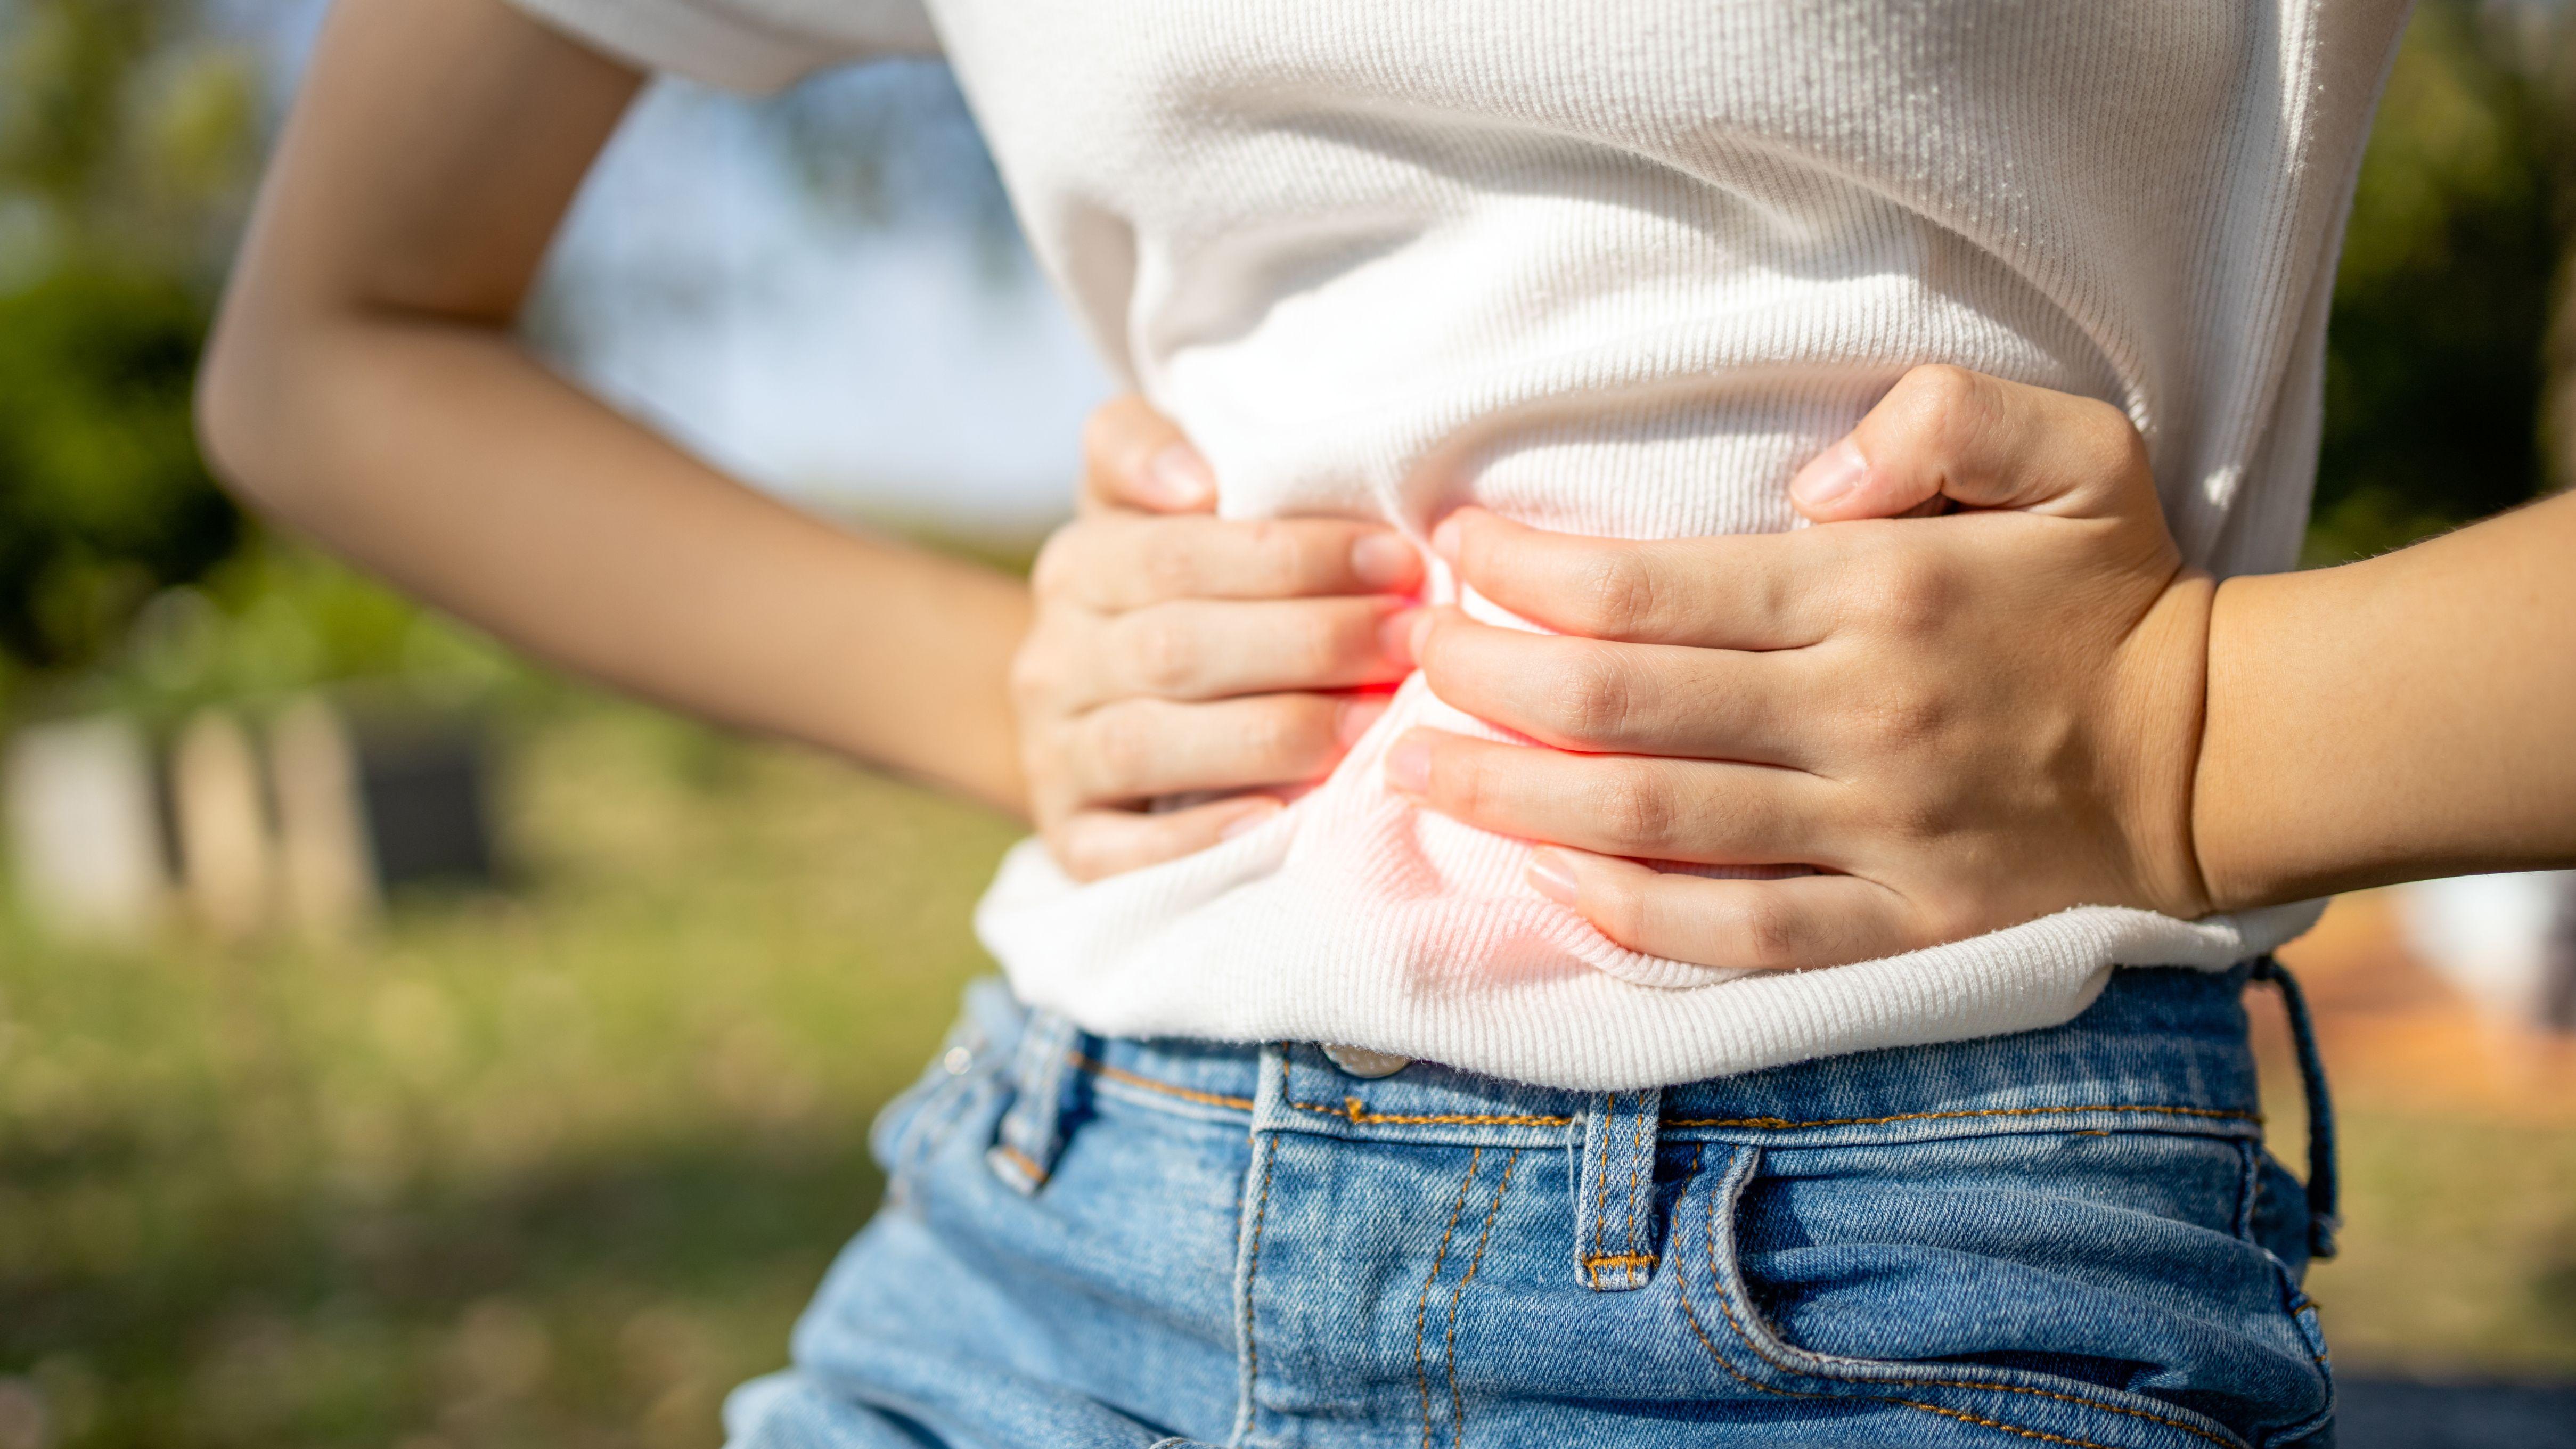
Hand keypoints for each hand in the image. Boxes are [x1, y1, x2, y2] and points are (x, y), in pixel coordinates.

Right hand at [1016, 397, 1423, 879]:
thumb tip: (1195, 480)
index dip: (1293, 556)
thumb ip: (1148, 450)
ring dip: (1273, 732)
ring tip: (1372, 725)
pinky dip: (1201, 836)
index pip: (1179, 550)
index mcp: (1078, 564)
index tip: (1397, 560)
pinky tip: (1279, 820)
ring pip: (1149, 741)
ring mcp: (1052, 755)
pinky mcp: (1070, 842)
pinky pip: (1123, 850)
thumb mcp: (1146, 508)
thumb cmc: (1166, 597)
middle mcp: (1051, 659)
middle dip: (1309, 642)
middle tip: (1408, 643)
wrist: (1093, 721)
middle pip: (1176, 646)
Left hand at [1388, 365, 2216, 969]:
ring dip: (1515, 798)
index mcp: (1875, 594)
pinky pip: (1737, 932)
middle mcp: (1859, 717)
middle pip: (1622, 708)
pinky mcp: (1896, 924)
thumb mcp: (2068, 448)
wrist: (2221, 749)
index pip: (1649, 589)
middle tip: (1412, 666)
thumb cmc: (2112, 587)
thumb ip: (1943, 417)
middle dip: (1488, 686)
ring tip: (1418, 773)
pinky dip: (1628, 913)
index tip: (1458, 554)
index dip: (1527, 574)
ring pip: (1653, 824)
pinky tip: (1545, 880)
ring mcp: (1876, 831)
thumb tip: (1811, 480)